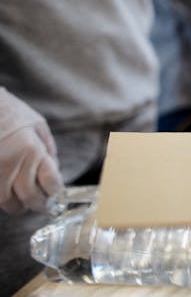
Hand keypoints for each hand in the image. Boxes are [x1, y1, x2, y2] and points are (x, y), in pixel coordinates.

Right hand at [0, 88, 63, 213]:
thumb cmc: (10, 112)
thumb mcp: (38, 125)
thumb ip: (48, 149)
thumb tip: (55, 170)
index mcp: (33, 151)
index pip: (51, 183)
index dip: (55, 194)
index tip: (56, 196)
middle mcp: (14, 164)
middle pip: (30, 198)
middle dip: (38, 205)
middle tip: (41, 205)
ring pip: (7, 202)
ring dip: (17, 206)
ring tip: (21, 202)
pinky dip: (1, 198)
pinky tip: (6, 192)